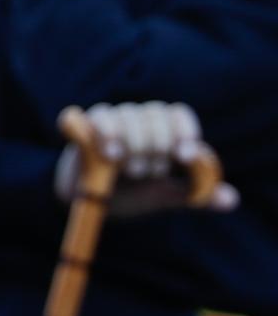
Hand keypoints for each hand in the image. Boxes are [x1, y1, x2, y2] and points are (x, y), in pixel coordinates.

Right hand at [54, 101, 240, 218]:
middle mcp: (139, 118)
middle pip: (154, 114)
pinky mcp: (85, 125)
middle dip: (156, 145)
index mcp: (163, 129)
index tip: (184, 156)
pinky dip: (106, 132)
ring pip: (127, 115)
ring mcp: (112, 119)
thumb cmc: (136, 193)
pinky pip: (98, 116)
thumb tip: (230, 199)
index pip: (178, 114)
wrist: (94, 202)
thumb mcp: (169, 196)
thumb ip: (198, 194)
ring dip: (133, 144)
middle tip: (150, 171)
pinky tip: (110, 154)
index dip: (184, 131)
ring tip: (130, 169)